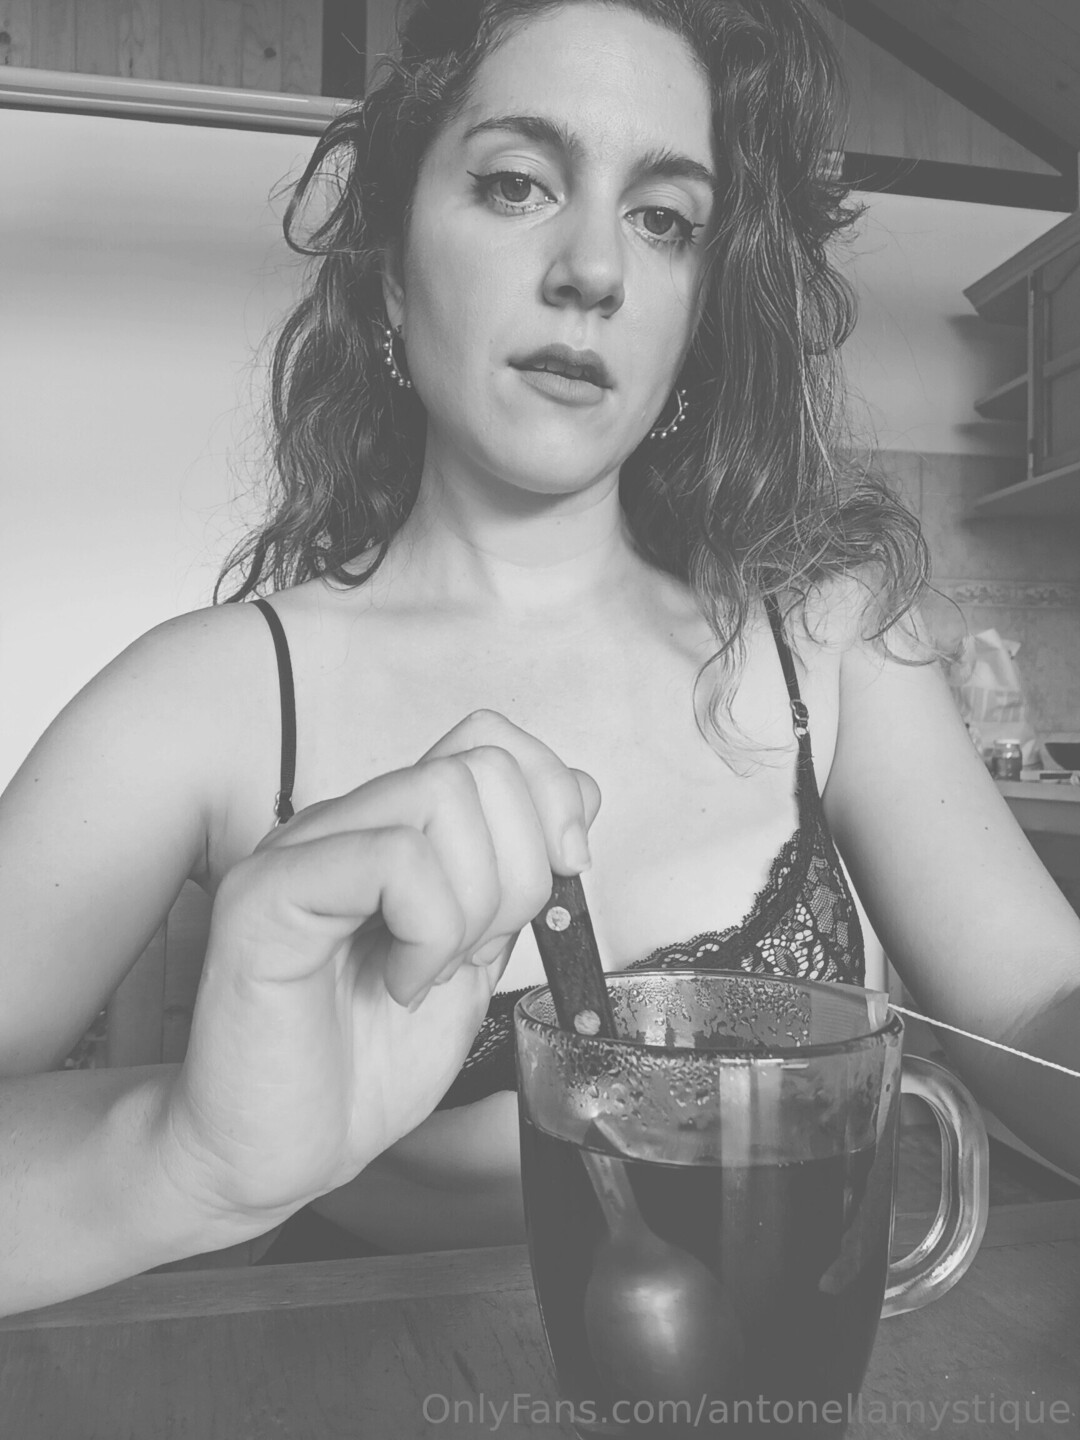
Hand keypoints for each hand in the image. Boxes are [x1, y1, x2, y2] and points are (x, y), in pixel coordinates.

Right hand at [160, 711, 600, 1227]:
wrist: (271, 1155)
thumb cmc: (359, 1070)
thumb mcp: (475, 966)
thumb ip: (517, 883)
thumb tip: (579, 795)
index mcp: (391, 832)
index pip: (487, 739)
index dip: (548, 795)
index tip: (562, 875)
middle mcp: (343, 824)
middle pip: (480, 765)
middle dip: (519, 870)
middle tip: (474, 952)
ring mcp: (301, 851)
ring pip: (442, 795)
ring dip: (470, 906)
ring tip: (429, 973)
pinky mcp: (267, 894)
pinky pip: (391, 858)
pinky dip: (427, 930)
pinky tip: (400, 984)